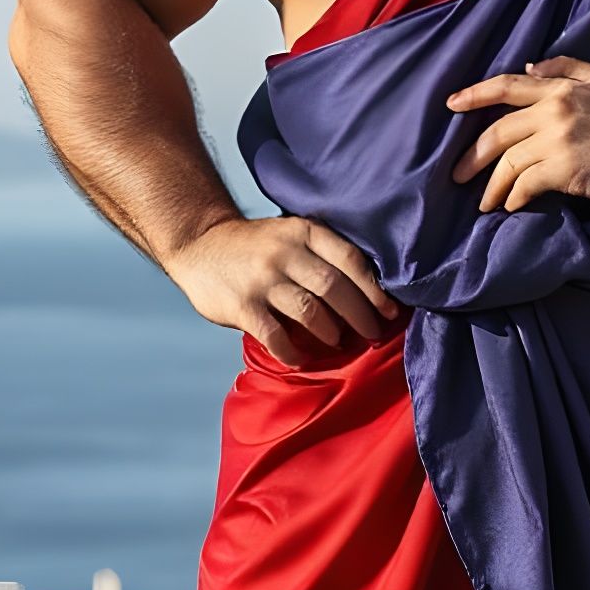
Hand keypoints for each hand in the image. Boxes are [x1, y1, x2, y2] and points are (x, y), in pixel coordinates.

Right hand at [165, 215, 400, 366]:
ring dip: (330, 332)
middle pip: (334, 287)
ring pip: (310, 311)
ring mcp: (262, 279)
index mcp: (302, 232)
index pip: (349, 258)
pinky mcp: (241, 305)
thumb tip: (368, 292)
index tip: (390, 310)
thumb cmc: (256, 246)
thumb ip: (319, 254)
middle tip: (373, 334)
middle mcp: (284, 252)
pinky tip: (301, 357)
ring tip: (338, 341)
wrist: (199, 244)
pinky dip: (293, 352)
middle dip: (360, 315)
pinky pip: (276, 336)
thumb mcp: (289, 233)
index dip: (374, 288)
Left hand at [446, 54, 589, 212]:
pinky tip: (513, 206)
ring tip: (485, 203)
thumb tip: (534, 64)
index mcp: (560, 88)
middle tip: (458, 176)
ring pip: (508, 162)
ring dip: (492, 186)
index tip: (450, 105)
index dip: (474, 94)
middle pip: (497, 131)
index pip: (507, 86)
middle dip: (472, 156)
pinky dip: (514, 197)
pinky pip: (526, 184)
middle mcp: (553, 111)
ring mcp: (558, 141)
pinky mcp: (567, 169)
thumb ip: (569, 68)